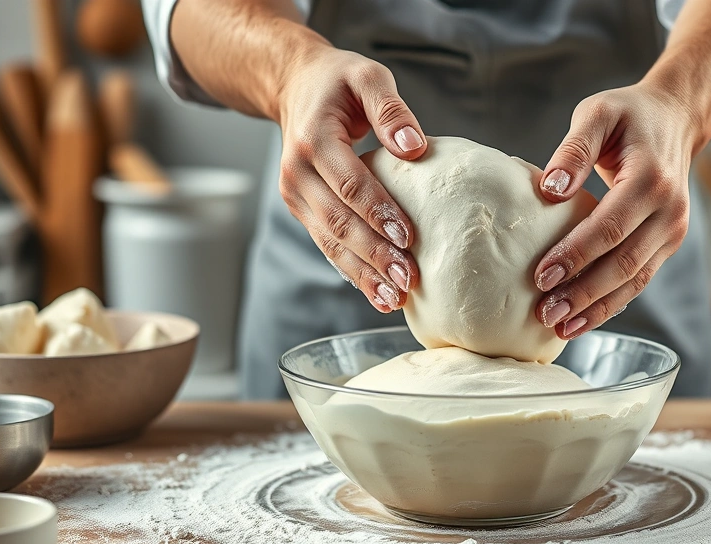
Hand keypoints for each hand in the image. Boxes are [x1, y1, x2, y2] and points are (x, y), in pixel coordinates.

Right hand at [277, 45, 424, 311]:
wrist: (296, 87)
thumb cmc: (339, 82)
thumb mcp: (367, 76)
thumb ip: (391, 109)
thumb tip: (414, 148)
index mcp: (313, 140)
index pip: (349, 184)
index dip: (378, 212)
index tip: (409, 237)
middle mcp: (297, 173)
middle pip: (338, 222)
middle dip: (374, 255)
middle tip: (408, 279)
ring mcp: (296, 196)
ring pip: (330, 241)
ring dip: (363, 273)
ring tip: (394, 299)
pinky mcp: (302, 210)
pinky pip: (327, 244)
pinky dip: (352, 271)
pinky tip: (377, 293)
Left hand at [534, 83, 700, 337]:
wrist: (676, 118)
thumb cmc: (629, 115)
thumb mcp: (597, 113)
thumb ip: (573, 148)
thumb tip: (550, 188)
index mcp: (651, 180)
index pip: (609, 227)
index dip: (574, 254)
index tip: (540, 275)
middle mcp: (669, 211)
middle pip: (622, 262)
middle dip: (582, 292)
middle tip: (544, 312)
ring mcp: (672, 232)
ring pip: (633, 280)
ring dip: (596, 308)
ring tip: (559, 326)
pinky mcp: (666, 244)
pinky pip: (638, 280)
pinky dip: (610, 304)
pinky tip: (580, 320)